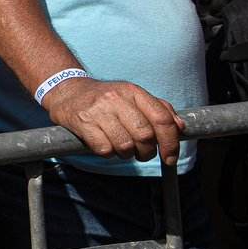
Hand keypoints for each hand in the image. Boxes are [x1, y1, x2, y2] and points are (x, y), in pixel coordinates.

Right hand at [43, 77, 184, 163]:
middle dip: (147, 152)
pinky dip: (108, 153)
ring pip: (125, 145)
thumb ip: (159, 109)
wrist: (66, 91)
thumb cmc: (105, 98)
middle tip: (142, 154)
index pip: (162, 119)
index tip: (170, 157)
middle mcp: (116, 99)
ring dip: (126, 154)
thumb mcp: (132, 97)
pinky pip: (104, 149)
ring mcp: (98, 110)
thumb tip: (181, 127)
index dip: (171, 143)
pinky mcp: (82, 122)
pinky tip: (105, 145)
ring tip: (122, 148)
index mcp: (133, 92)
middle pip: (145, 135)